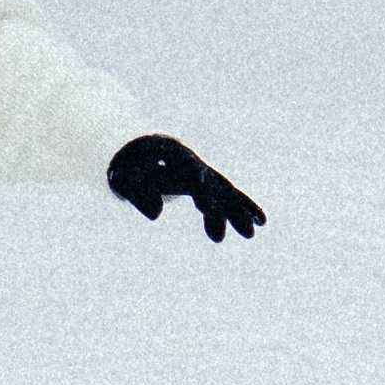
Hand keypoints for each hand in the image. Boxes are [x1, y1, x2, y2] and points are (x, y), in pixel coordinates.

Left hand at [107, 133, 265, 243]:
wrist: (138, 149)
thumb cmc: (127, 166)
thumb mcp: (124, 178)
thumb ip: (137, 192)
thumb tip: (156, 215)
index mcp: (172, 155)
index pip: (190, 172)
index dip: (199, 188)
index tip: (206, 208)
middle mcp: (193, 162)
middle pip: (212, 182)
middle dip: (223, 205)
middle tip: (230, 229)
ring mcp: (202, 171)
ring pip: (225, 189)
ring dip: (238, 210)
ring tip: (250, 234)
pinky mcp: (208, 181)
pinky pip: (228, 193)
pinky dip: (243, 205)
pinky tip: (261, 222)